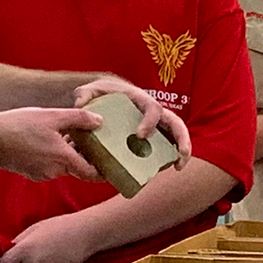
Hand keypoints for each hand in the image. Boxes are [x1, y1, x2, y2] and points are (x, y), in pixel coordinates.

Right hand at [0, 107, 102, 182]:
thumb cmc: (17, 126)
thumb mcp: (51, 116)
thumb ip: (78, 119)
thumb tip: (100, 122)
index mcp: (62, 158)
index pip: (91, 173)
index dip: (104, 170)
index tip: (112, 164)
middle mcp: (54, 171)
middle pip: (78, 168)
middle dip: (87, 156)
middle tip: (94, 141)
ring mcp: (41, 174)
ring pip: (64, 165)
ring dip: (70, 153)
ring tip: (71, 133)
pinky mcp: (31, 172)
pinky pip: (50, 165)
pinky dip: (55, 155)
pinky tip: (51, 138)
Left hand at [0, 212, 97, 262]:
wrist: (85, 234)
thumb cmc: (60, 227)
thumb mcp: (34, 228)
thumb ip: (18, 241)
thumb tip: (6, 250)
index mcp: (26, 250)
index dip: (1, 262)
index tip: (2, 258)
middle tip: (25, 251)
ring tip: (40, 253)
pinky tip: (50, 258)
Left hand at [75, 75, 192, 162]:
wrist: (108, 97)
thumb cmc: (103, 94)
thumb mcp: (92, 90)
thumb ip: (85, 95)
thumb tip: (80, 105)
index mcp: (141, 101)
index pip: (153, 109)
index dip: (150, 122)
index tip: (141, 135)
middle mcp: (154, 113)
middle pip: (176, 124)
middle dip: (182, 139)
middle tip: (180, 157)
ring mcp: (157, 126)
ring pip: (176, 137)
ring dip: (181, 152)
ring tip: (178, 167)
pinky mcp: (154, 138)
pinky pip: (166, 148)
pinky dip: (168, 159)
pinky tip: (161, 172)